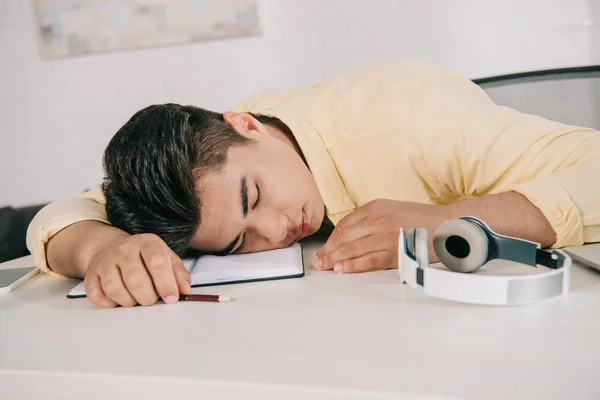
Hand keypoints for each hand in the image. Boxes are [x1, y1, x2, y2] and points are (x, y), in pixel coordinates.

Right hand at [84, 233, 190, 307]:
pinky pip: (98, 296)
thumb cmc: (144, 257)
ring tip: (136, 298)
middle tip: (152, 299)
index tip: (171, 298)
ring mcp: (105, 261)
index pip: (157, 262)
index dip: (166, 283)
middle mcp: (124, 249)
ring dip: (129, 302)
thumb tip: (185, 292)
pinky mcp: (91, 275)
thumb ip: (179, 274)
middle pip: (136, 279)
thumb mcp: (167, 258)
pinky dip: (111, 304)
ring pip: (115, 289)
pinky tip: (120, 299)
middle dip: (148, 297)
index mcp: (147, 242)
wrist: (112, 247)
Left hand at [313, 199, 447, 273]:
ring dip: (335, 260)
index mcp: (376, 207)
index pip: (345, 224)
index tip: (324, 248)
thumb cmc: (423, 219)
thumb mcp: (394, 209)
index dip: (332, 239)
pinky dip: (353, 266)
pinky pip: (369, 260)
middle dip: (328, 250)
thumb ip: (373, 218)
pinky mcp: (396, 251)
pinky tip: (342, 270)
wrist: (450, 225)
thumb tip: (350, 234)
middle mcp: (379, 219)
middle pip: (345, 236)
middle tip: (318, 261)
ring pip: (352, 249)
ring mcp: (387, 235)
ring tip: (325, 267)